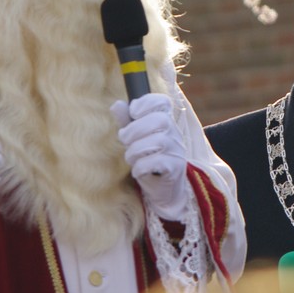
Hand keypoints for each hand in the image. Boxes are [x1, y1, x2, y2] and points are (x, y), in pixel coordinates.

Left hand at [112, 94, 189, 218]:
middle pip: (160, 120)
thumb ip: (127, 121)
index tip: (133, 111)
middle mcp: (174, 133)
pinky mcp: (175, 168)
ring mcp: (176, 150)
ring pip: (157, 142)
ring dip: (135, 151)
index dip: (147, 102)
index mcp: (165, 121)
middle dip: (135, 130)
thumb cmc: (148, 159)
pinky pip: (156, 162)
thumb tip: (116, 105)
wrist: (164, 190)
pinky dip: (141, 167)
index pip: (163, 102)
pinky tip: (138, 171)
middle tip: (125, 140)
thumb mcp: (136, 139)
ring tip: (131, 158)